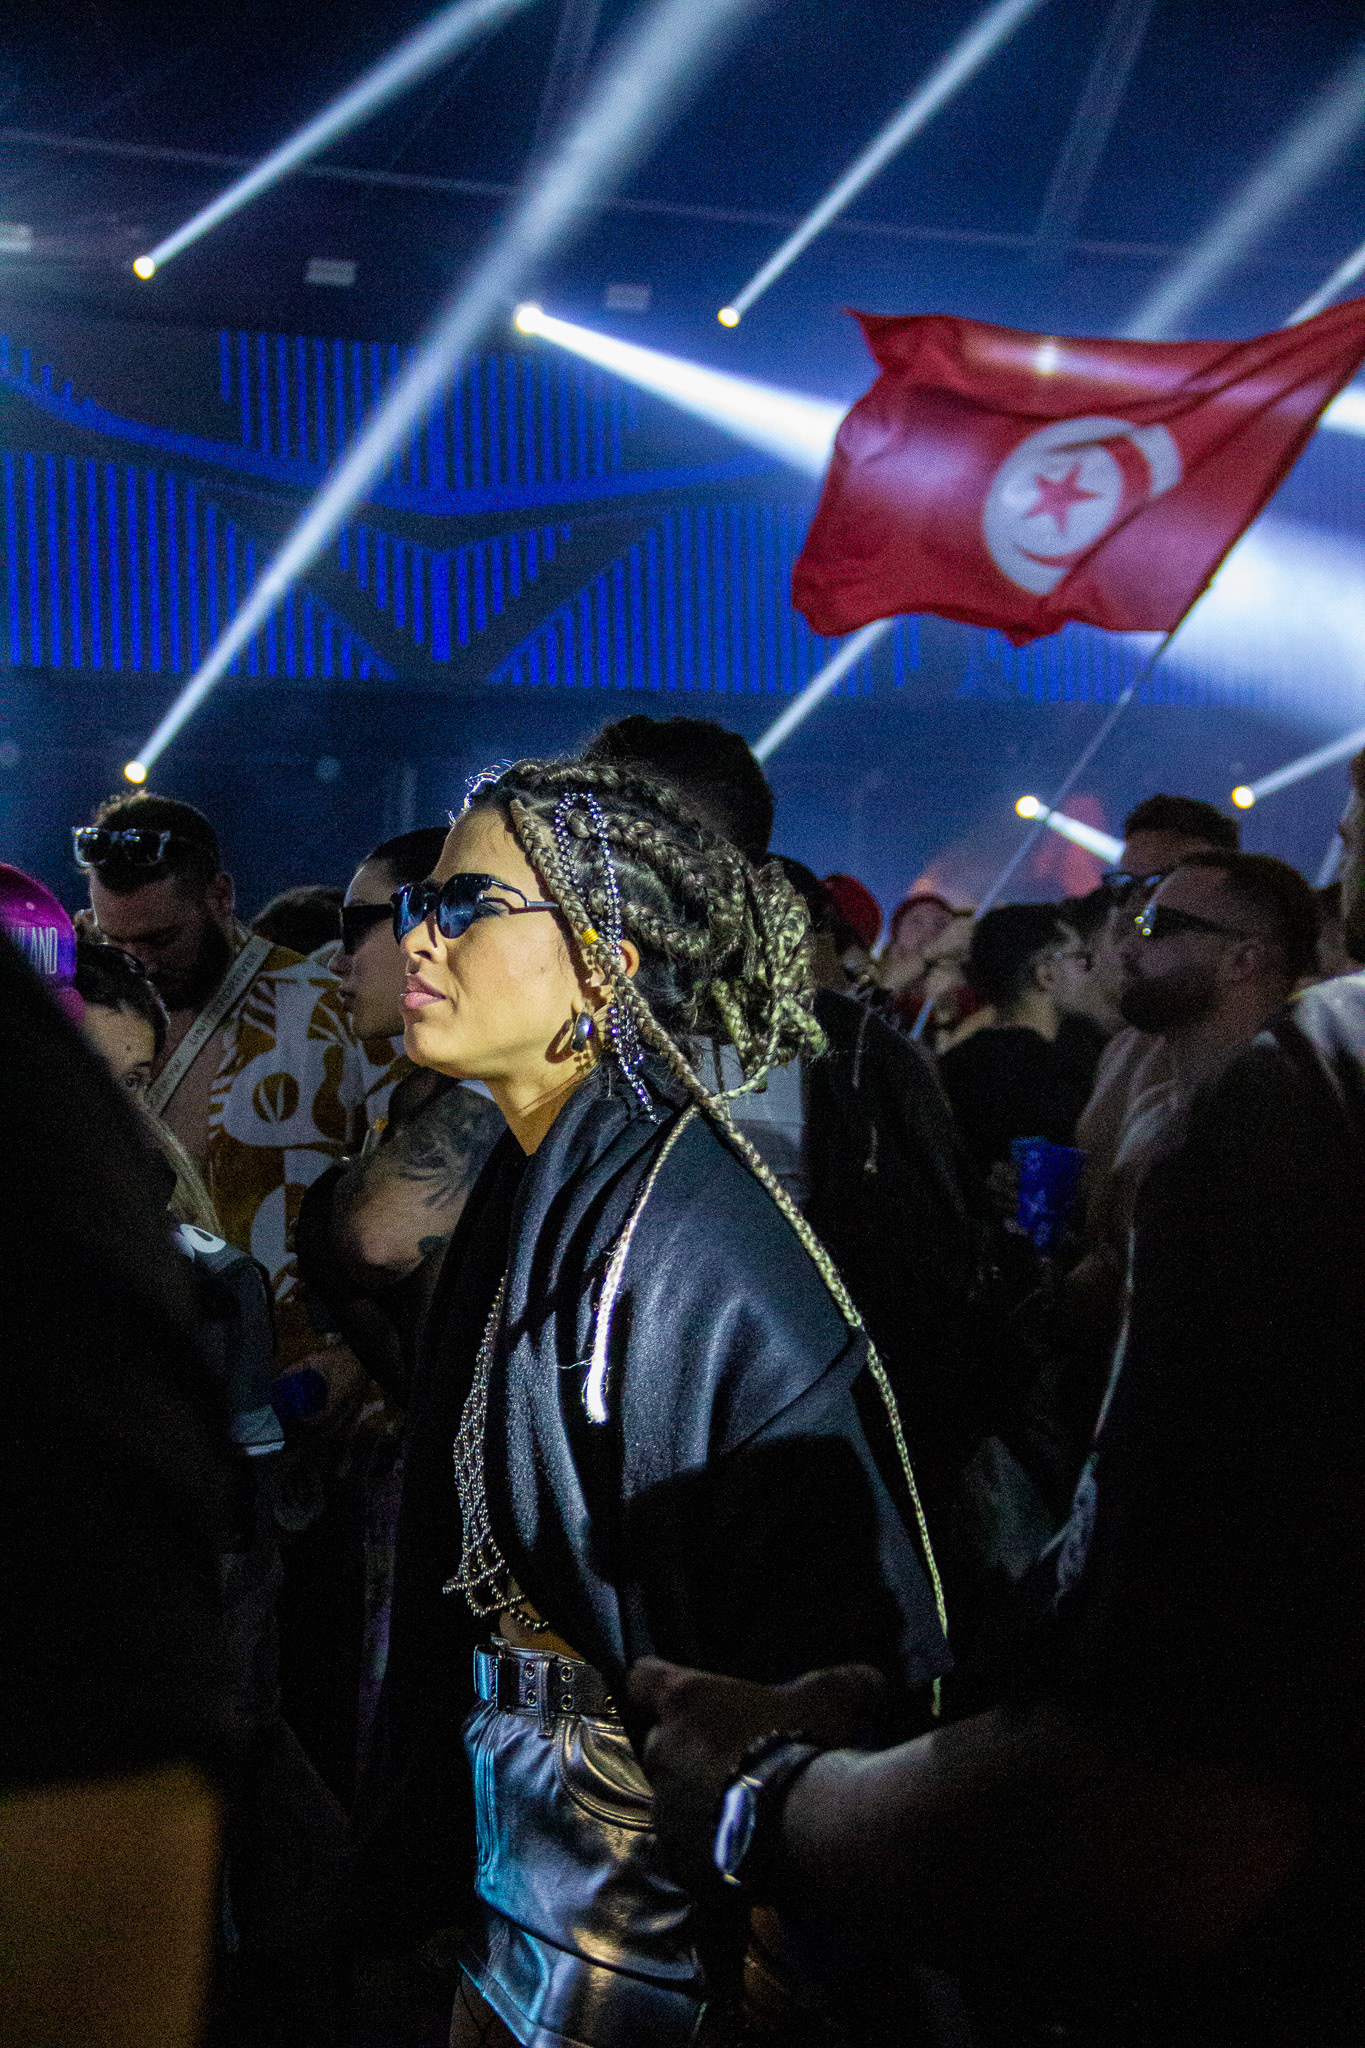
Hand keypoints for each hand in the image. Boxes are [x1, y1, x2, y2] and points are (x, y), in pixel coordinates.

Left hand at [628, 1659, 886, 1892]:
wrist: (803, 1832)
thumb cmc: (804, 1745)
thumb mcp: (832, 1699)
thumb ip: (846, 1683)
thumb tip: (873, 1680)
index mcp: (685, 1702)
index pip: (643, 1678)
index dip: (657, 1684)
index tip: (680, 1695)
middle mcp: (663, 1751)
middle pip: (662, 1742)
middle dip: (691, 1751)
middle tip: (734, 1760)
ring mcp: (666, 1812)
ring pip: (673, 1800)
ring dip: (699, 1803)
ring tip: (745, 1811)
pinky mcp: (679, 1862)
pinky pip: (687, 1850)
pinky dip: (709, 1850)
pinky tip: (746, 1850)